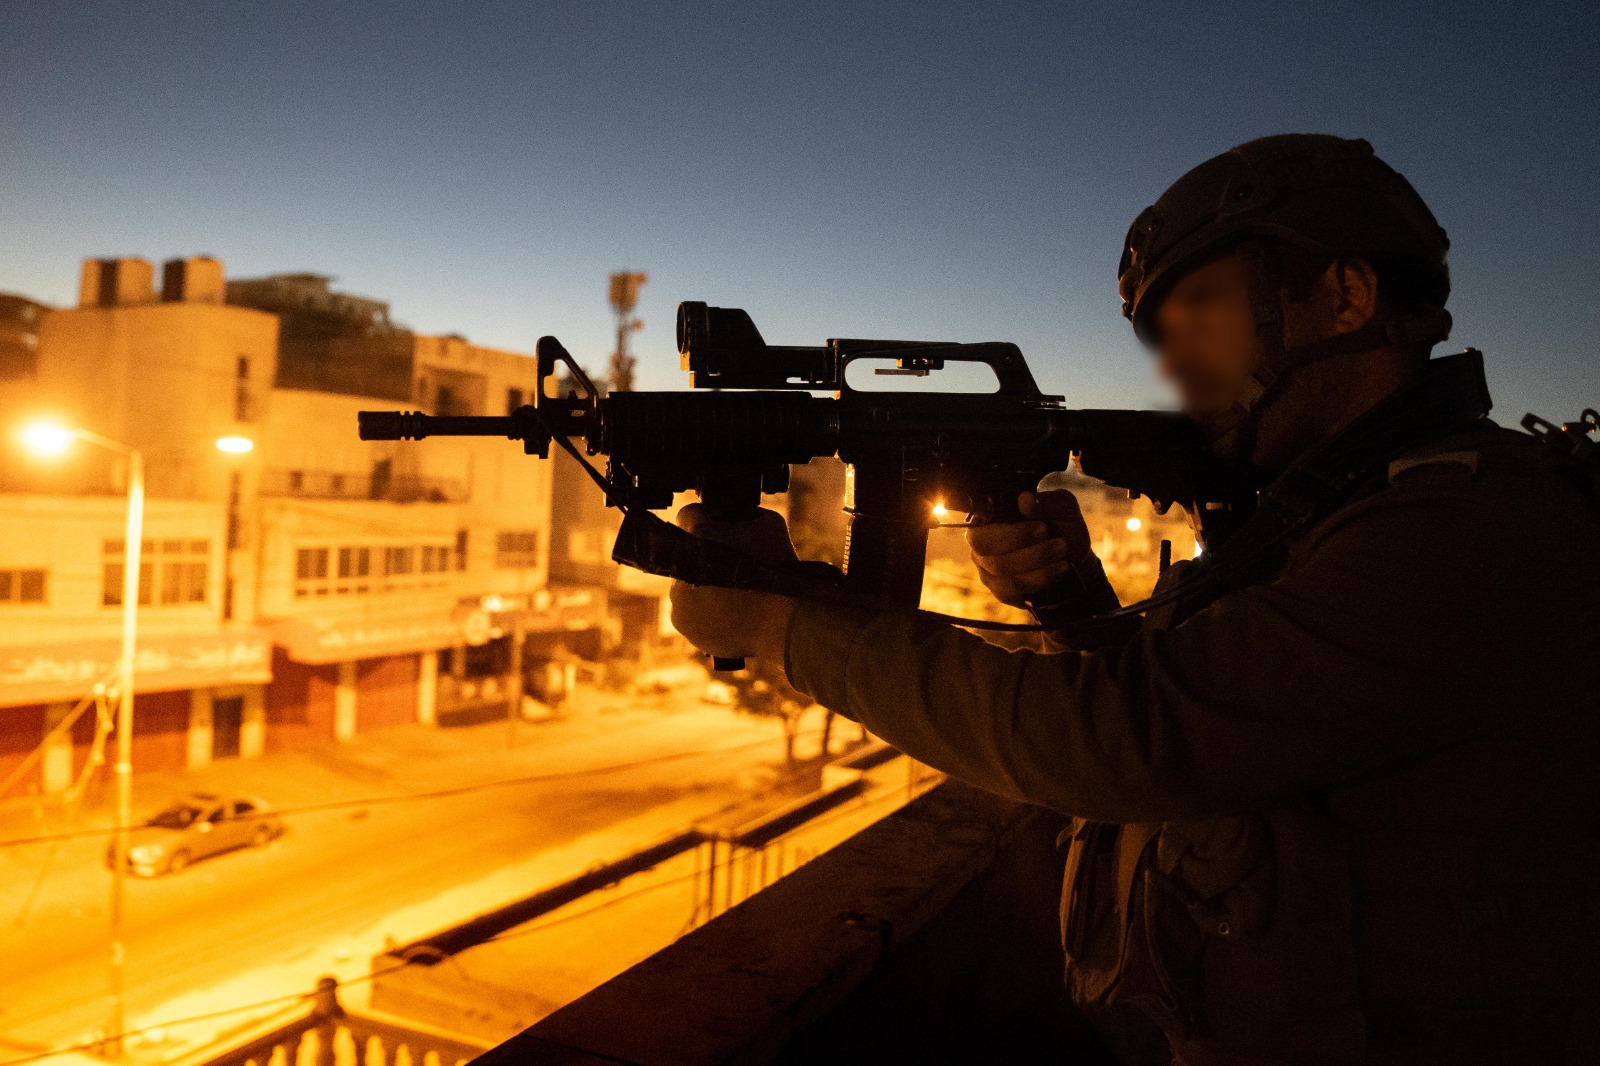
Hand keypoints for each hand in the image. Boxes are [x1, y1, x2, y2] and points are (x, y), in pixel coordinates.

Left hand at [669, 505, 799, 662]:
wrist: (781, 622)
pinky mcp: (680, 620)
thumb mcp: (770, 523)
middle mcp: (681, 564)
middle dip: (706, 555)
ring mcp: (678, 595)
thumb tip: (732, 514)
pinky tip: (728, 611)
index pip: (687, 515)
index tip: (719, 530)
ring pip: (687, 582)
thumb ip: (744, 513)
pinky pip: (688, 609)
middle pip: (688, 552)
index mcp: (698, 533)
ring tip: (734, 594)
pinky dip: (703, 610)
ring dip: (704, 584)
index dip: (706, 519)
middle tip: (735, 567)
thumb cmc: (778, 570)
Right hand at [965, 490, 1093, 606]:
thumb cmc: (1061, 526)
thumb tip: (1025, 500)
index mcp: (989, 517)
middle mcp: (980, 542)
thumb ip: (1046, 502)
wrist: (1074, 559)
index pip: (979, 521)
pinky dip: (1040, 578)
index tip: (1043, 528)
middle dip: (1021, 542)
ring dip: (1037, 559)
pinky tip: (1060, 569)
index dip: (1007, 527)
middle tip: (1056, 540)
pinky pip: (1011, 588)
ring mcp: (987, 569)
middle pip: (982, 545)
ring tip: (1063, 550)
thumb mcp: (1063, 508)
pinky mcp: (1000, 591)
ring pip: (1000, 567)